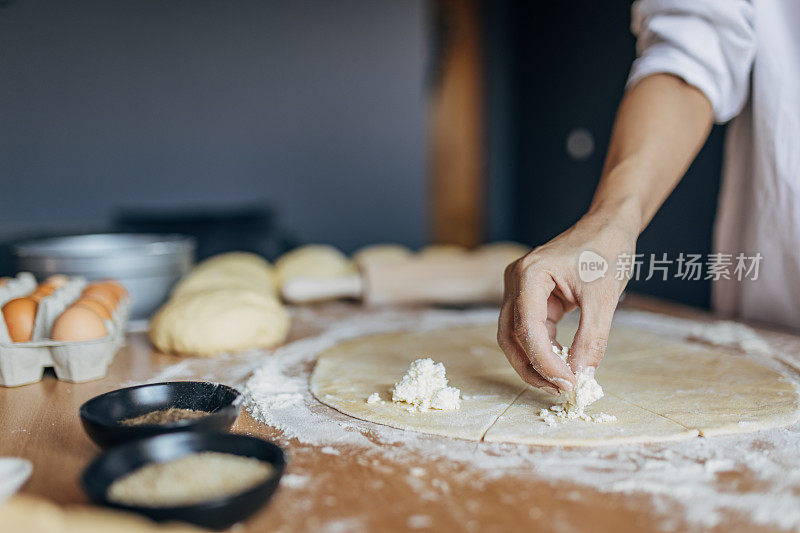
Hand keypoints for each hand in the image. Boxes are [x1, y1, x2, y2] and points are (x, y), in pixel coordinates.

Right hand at [497, 208, 636, 393]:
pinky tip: (563, 361)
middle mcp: (516, 281)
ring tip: (562, 381)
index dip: (544, 360)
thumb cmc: (607, 251)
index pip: (527, 327)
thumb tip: (583, 377)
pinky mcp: (531, 296)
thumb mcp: (604, 298)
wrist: (609, 227)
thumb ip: (592, 339)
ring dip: (535, 361)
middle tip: (560, 390)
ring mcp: (520, 289)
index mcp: (530, 274)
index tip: (568, 383)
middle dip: (532, 367)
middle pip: (510, 335)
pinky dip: (544, 348)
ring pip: (515, 336)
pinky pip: (531, 329)